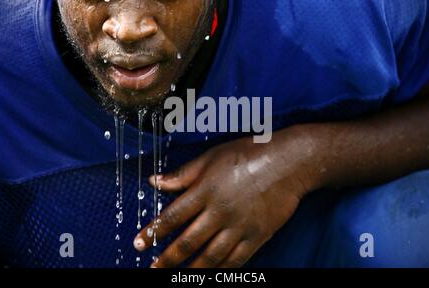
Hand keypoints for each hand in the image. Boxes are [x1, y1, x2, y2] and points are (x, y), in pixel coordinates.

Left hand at [133, 136, 313, 267]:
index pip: (172, 216)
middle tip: (152, 270)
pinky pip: (236, 260)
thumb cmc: (249, 153)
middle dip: (167, 259)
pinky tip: (210, 275)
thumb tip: (155, 181)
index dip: (153, 232)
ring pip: (210, 256)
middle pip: (187, 242)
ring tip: (176, 278)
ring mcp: (239, 226)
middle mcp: (219, 212)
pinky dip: (221, 271)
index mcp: (205, 190)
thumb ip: (183, 174)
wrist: (289, 162)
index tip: (139, 244)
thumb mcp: (211, 157)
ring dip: (190, 271)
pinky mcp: (257, 236)